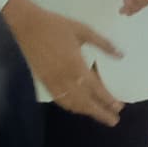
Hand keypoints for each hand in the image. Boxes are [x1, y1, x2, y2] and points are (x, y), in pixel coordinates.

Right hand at [4, 0, 124, 123]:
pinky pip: (59, 100)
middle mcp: (65, 78)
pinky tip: (78, 107)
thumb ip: (103, 43)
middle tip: (114, 121)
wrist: (26, 25)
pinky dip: (71, 107)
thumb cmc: (55, 26)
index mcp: (76, 65)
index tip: (119, 107)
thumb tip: (121, 54)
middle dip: (100, 113)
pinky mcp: (44, 82)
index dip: (108, 100)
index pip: (96, 89)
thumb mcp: (83, 30)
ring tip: (99, 115)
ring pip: (72, 104)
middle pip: (85, 102)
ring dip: (87, 112)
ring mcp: (53, 82)